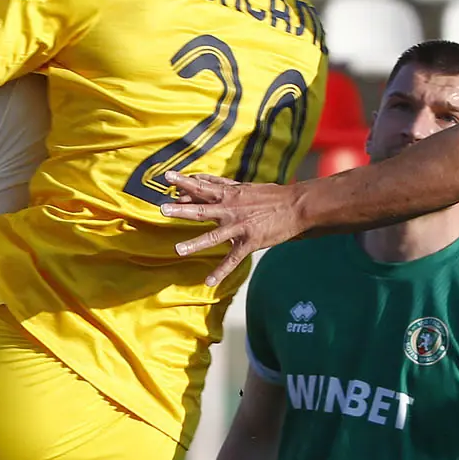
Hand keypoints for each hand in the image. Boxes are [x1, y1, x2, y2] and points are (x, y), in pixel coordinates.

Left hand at [161, 171, 306, 285]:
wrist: (296, 205)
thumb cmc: (270, 195)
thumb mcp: (243, 187)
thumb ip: (220, 185)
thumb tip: (198, 179)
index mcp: (228, 195)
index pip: (202, 187)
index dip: (184, 182)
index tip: (167, 177)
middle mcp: (230, 210)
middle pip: (202, 210)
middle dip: (181, 210)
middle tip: (162, 209)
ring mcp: (239, 227)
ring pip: (214, 236)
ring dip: (195, 243)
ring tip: (177, 250)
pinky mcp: (250, 242)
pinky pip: (232, 259)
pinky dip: (221, 271)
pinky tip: (208, 282)